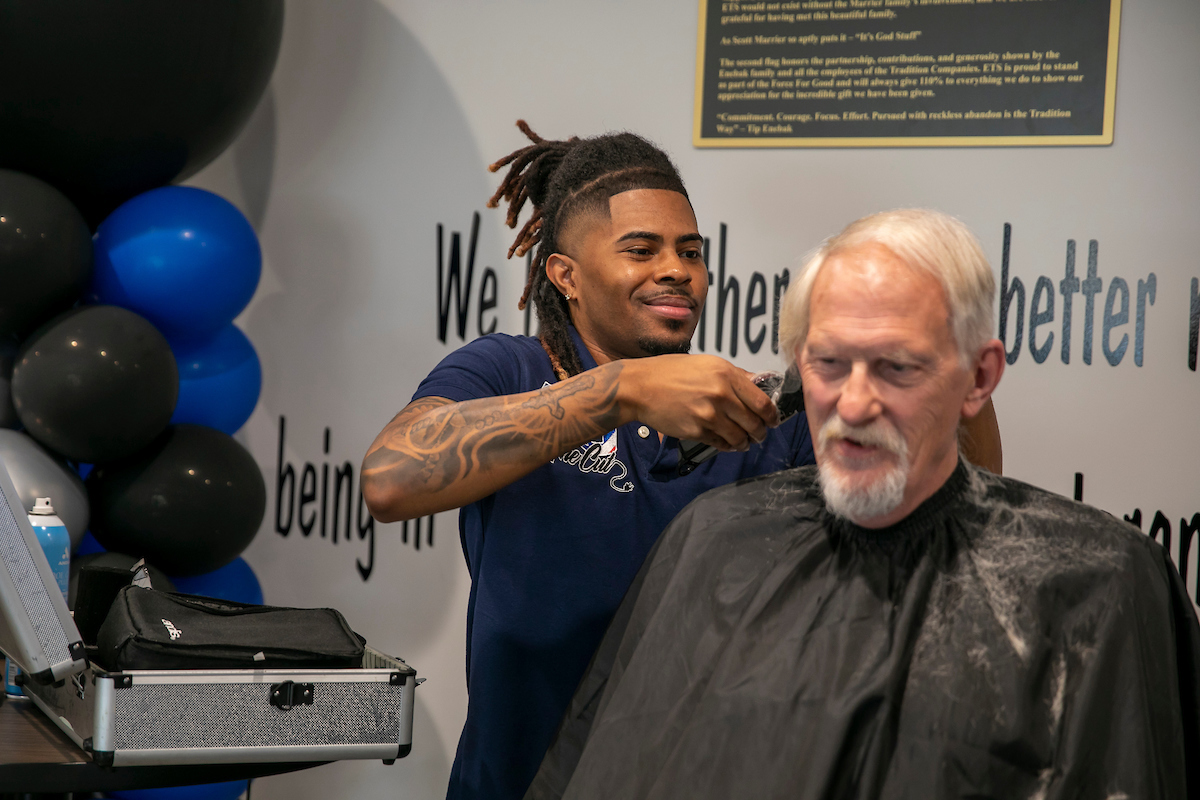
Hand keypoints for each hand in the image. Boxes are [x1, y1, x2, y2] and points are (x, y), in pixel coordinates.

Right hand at [618, 354, 779, 450]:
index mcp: (726, 374)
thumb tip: (758, 384)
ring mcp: (708, 414)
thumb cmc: (671, 372)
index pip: (762, 402)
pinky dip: (727, 446)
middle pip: (754, 423)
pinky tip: (727, 443)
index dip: (772, 416)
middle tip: (760, 434)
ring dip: (745, 443)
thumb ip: (735, 375)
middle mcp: (721, 394)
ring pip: (739, 437)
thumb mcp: (707, 363)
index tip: (773, 420)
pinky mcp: (696, 431)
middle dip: (760, 432)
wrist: (641, 387)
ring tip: (744, 442)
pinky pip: (720, 444)